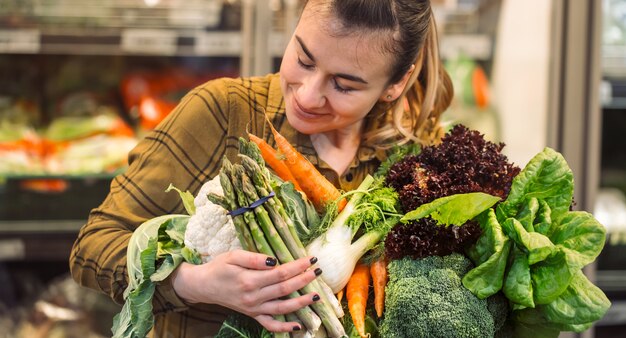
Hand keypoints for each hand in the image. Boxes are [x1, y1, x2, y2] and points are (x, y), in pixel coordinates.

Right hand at [171, 249, 321, 332]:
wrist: (204, 285)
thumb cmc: (219, 267)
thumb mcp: (234, 256)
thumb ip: (254, 258)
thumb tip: (274, 261)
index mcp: (249, 280)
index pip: (280, 273)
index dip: (297, 267)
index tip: (311, 259)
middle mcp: (253, 297)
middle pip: (284, 289)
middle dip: (304, 280)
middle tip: (318, 271)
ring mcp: (253, 309)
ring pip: (282, 309)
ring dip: (301, 303)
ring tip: (316, 296)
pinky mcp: (252, 315)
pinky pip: (270, 325)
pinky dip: (284, 328)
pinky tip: (299, 325)